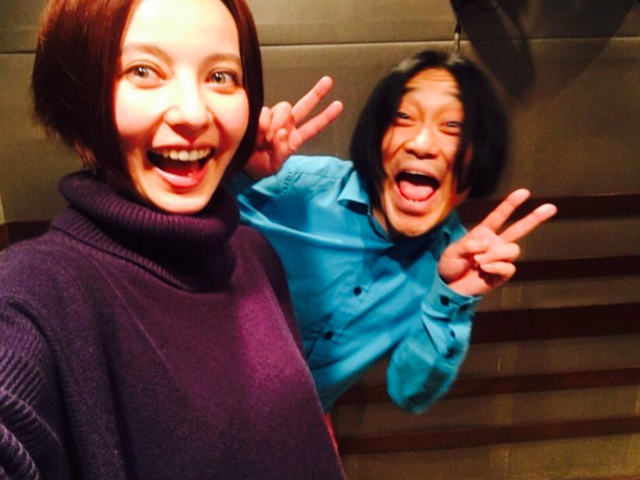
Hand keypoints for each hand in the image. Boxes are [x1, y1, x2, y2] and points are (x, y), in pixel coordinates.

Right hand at [245, 76, 342, 178]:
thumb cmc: (258, 167)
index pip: (313, 126)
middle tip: (328, 81)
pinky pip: (264, 113)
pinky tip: (258, 135)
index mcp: (294, 139)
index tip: (339, 105)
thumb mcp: (273, 165)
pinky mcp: (259, 115)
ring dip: (276, 123)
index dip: (326, 116)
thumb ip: (281, 150)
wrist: (240, 165)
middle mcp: (286, 125)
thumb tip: (282, 132)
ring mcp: (273, 119)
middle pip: (304, 107)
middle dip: (317, 94)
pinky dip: (262, 124)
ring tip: (265, 140)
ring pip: (283, 108)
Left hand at [438, 189, 556, 295]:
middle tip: (551, 207)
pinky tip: (484, 270)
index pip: (499, 217)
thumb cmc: (450, 266)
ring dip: (496, 254)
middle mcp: (495, 244)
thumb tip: (486, 244)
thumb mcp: (453, 251)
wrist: (450, 288)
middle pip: (519, 229)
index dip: (510, 204)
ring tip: (479, 261)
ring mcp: (500, 259)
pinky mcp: (502, 274)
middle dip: (535, 218)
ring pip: (513, 249)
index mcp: (483, 233)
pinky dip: (495, 267)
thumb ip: (468, 244)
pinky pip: (508, 267)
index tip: (524, 192)